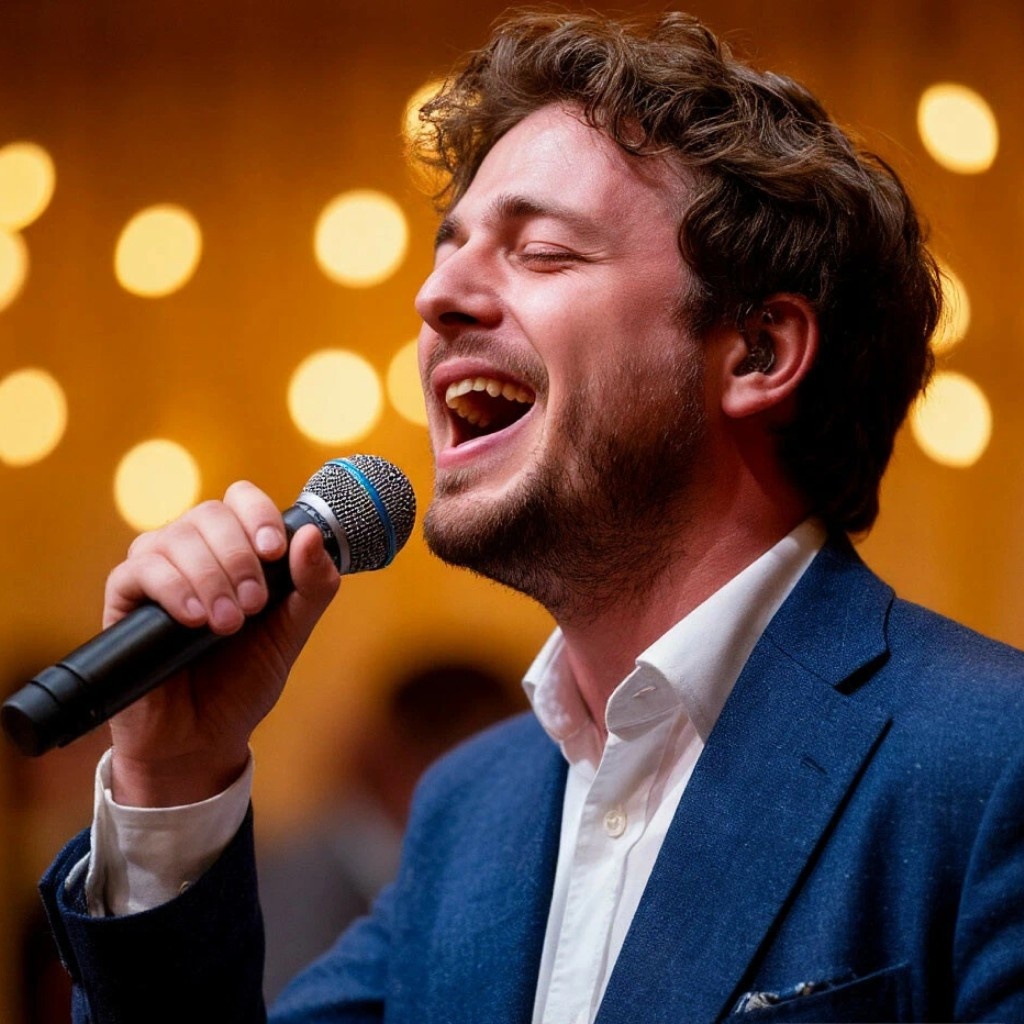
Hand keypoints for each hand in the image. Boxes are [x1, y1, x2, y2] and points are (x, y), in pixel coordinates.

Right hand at [102, 481, 340, 806]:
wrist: (201, 740)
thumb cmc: (244, 681)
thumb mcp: (292, 633)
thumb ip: (313, 586)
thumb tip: (314, 534)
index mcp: (236, 550)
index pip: (240, 499)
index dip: (258, 514)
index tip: (274, 550)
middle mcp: (194, 551)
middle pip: (209, 514)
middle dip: (238, 557)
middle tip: (253, 606)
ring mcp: (158, 572)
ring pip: (176, 538)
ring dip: (210, 577)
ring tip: (227, 625)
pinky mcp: (124, 599)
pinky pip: (139, 569)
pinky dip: (173, 588)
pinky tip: (195, 618)